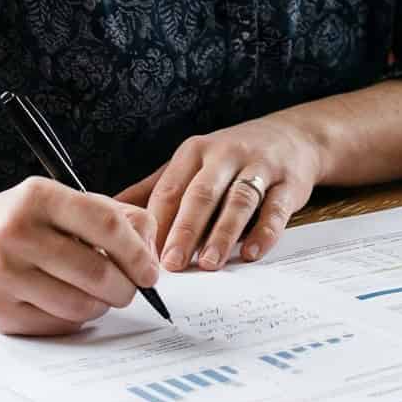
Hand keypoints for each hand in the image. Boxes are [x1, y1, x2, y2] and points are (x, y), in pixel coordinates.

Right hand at [0, 178, 161, 334]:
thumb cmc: (19, 222)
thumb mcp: (59, 202)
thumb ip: (112, 215)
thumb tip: (151, 249)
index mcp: (38, 196)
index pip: (105, 224)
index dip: (138, 252)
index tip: (151, 271)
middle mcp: (16, 232)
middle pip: (97, 272)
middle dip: (125, 287)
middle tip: (129, 289)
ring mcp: (3, 274)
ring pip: (81, 305)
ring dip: (101, 305)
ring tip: (96, 295)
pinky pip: (58, 325)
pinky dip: (74, 319)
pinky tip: (66, 303)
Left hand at [117, 116, 323, 272]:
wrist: (292, 137)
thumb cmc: (231, 158)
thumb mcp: (191, 164)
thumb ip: (154, 189)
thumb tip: (109, 210)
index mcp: (194, 152)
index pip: (169, 189)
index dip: (156, 223)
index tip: (143, 254)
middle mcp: (225, 154)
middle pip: (200, 194)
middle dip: (185, 230)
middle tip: (171, 263)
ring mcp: (259, 166)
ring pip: (238, 200)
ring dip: (222, 233)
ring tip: (209, 263)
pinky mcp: (288, 182)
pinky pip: (275, 208)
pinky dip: (264, 232)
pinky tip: (251, 252)